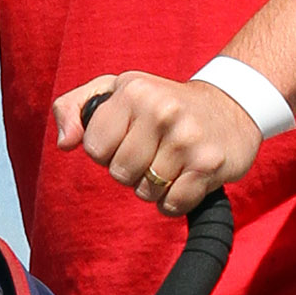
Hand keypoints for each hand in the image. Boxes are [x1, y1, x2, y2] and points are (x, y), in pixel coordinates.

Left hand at [53, 71, 261, 215]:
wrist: (231, 105)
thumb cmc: (162, 102)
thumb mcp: (114, 89)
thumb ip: (73, 108)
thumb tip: (65, 142)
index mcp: (134, 90)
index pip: (94, 147)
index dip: (106, 150)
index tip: (126, 137)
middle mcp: (162, 111)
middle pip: (119, 173)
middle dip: (131, 170)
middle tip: (152, 151)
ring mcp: (188, 138)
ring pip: (145, 191)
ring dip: (154, 186)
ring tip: (171, 161)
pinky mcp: (209, 165)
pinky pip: (172, 205)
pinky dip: (174, 201)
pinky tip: (186, 178)